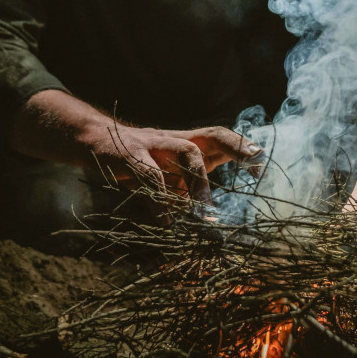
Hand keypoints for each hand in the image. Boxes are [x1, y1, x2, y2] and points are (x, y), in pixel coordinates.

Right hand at [81, 124, 263, 205]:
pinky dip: (160, 200)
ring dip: (200, 180)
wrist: (94, 140)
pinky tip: (166, 222)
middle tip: (256, 161)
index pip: (221, 138)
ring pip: (186, 152)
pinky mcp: (130, 155)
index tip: (262, 167)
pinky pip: (150, 176)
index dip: (243, 147)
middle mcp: (175, 139)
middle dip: (236, 146)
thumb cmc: (138, 162)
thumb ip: (184, 193)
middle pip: (212, 134)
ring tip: (205, 211)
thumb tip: (204, 223)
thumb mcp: (165, 175)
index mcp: (187, 144)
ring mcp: (154, 144)